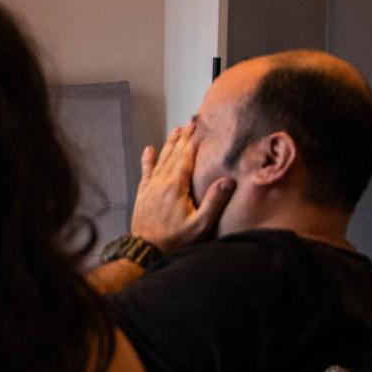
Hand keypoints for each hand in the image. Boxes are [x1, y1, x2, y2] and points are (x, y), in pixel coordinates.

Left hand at [131, 124, 233, 253]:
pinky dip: (148, 160)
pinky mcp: (143, 194)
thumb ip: (214, 201)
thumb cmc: (175, 239)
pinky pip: (146, 172)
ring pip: (161, 160)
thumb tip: (228, 180)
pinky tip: (149, 149)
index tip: (197, 126)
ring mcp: (150, 187)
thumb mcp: (200, 224)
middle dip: (182, 138)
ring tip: (175, 130)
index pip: (186, 157)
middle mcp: (161, 182)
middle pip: (174, 154)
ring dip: (168, 144)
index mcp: (176, 186)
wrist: (145, 250)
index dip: (192, 141)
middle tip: (189, 122)